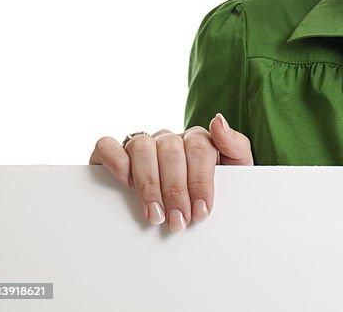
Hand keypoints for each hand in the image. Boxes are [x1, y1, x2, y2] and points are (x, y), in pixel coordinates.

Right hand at [89, 113, 252, 232]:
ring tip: (155, 215)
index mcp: (197, 140)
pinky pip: (107, 146)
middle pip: (171, 151)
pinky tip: (126, 184)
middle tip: (178, 221)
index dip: (201, 181)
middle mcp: (169, 139)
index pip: (199, 148)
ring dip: (149, 184)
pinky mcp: (115, 153)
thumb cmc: (211, 193)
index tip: (201, 211)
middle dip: (176, 190)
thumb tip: (218, 121)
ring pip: (141, 147)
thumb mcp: (235, 171)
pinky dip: (115, 161)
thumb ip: (235, 145)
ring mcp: (142, 144)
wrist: (188, 212)